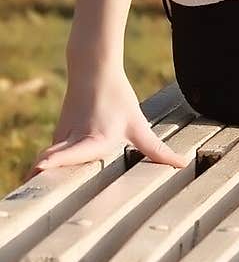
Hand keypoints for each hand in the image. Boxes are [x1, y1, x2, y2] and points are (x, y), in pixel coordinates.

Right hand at [24, 67, 188, 179]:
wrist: (93, 70)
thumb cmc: (118, 98)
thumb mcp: (138, 125)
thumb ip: (156, 151)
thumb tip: (182, 165)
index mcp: (98, 138)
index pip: (73, 152)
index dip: (57, 160)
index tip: (41, 166)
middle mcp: (76, 139)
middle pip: (53, 161)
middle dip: (43, 178)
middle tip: (35, 191)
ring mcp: (63, 136)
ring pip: (49, 159)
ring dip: (42, 175)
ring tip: (33, 191)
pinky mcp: (57, 134)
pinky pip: (51, 155)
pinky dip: (47, 167)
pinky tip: (39, 180)